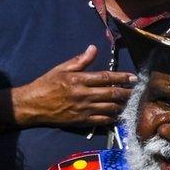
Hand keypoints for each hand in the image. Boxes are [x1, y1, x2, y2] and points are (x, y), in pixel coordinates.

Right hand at [11, 47, 136, 128]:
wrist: (32, 105)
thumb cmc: (47, 85)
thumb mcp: (61, 69)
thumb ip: (80, 60)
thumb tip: (93, 48)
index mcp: (79, 80)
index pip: (106, 77)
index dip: (122, 77)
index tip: (134, 77)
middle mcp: (83, 95)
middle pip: (112, 93)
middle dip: (127, 92)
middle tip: (137, 91)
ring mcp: (83, 109)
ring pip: (110, 107)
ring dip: (122, 104)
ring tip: (130, 102)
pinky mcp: (82, 121)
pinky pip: (102, 120)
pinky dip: (113, 117)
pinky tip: (118, 114)